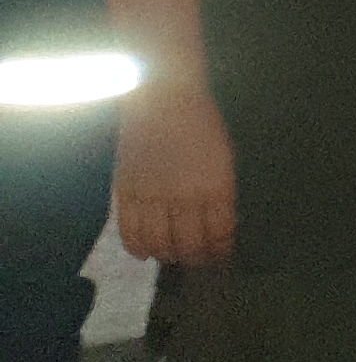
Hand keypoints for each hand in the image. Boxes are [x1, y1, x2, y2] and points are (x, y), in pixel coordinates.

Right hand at [115, 84, 236, 265]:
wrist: (163, 99)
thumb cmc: (201, 123)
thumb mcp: (223, 158)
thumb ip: (220, 192)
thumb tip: (219, 222)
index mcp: (216, 186)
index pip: (220, 234)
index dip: (220, 252)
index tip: (221, 258)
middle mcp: (185, 197)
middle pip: (189, 245)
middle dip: (196, 259)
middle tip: (198, 262)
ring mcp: (153, 197)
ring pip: (159, 244)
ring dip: (168, 256)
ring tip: (174, 257)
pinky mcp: (127, 193)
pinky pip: (130, 232)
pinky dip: (138, 248)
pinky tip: (145, 253)